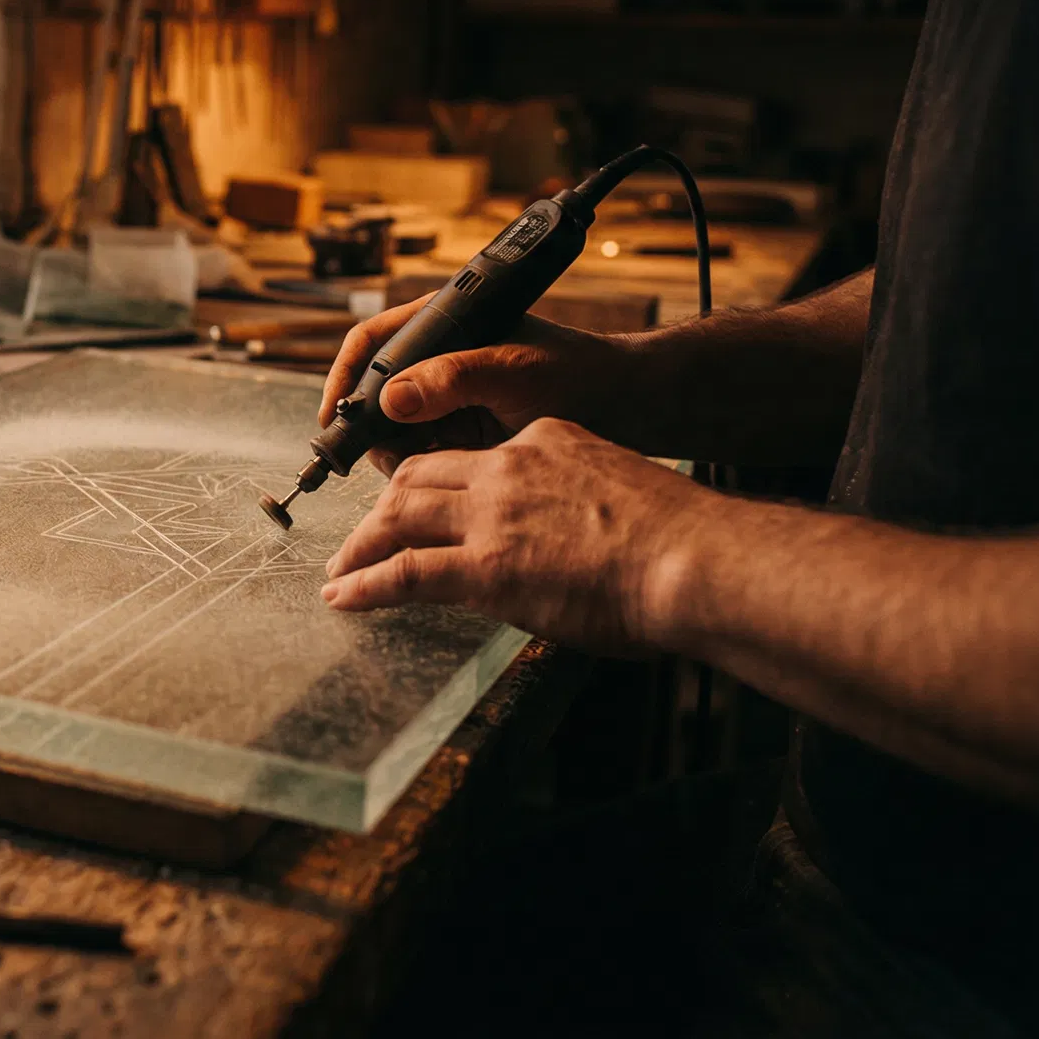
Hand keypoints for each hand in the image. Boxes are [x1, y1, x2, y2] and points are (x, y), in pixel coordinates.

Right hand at [319, 308, 638, 474]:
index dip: (346, 377)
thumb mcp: (515, 371)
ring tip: (445, 457)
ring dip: (406, 451)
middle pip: (376, 393)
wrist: (625, 411)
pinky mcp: (459, 431)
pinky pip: (421, 453)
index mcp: (445, 323)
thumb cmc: (579, 375)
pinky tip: (456, 465)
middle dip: (378, 428)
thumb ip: (454, 379)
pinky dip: (429, 466)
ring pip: (394, 430)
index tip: (334, 417)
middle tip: (396, 457)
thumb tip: (392, 401)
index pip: (373, 341)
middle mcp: (438, 358)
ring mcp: (447, 397)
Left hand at [320, 418, 710, 653]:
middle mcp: (506, 468)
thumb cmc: (680, 541)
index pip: (468, 457)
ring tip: (341, 572)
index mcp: (542, 441)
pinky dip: (365, 585)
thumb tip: (566, 537)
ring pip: (398, 517)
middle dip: (383, 508)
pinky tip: (344, 597)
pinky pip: (404, 572)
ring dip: (361, 546)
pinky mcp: (484, 566)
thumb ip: (575, 502)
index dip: (433, 482)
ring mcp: (491, 516)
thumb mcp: (616, 491)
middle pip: (417, 477)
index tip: (419, 503)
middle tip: (363, 538)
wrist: (696, 559)